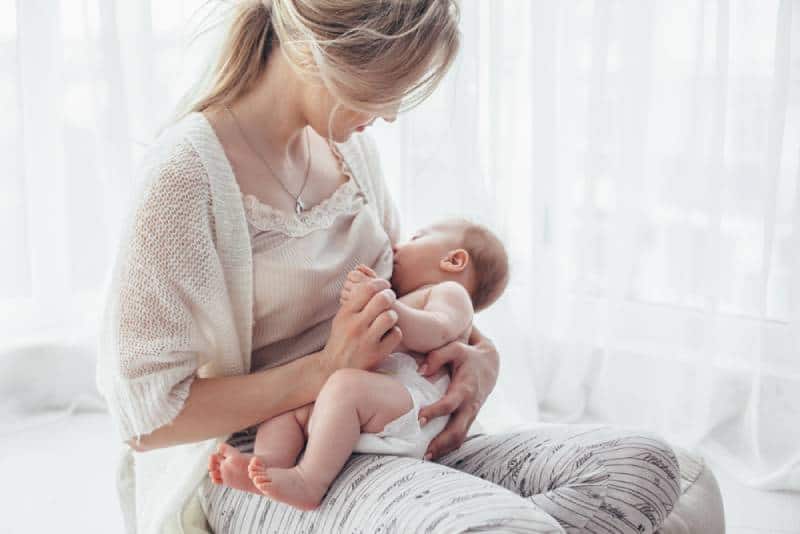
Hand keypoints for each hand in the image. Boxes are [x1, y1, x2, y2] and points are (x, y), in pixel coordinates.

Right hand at [324, 266, 401, 372]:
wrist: (333, 369)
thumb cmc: (341, 339)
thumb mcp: (341, 318)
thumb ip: (354, 301)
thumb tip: (370, 279)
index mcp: (345, 313)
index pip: (368, 289)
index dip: (380, 283)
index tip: (385, 285)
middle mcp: (355, 325)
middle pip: (382, 299)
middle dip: (390, 295)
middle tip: (390, 298)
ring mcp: (366, 340)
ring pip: (390, 316)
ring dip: (393, 315)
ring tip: (389, 318)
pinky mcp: (377, 354)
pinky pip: (396, 334)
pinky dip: (395, 333)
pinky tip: (389, 334)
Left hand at [416, 325, 498, 459]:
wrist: (490, 363)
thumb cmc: (468, 355)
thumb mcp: (455, 348)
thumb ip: (437, 357)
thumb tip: (421, 371)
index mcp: (465, 388)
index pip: (450, 404)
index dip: (435, 412)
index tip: (419, 419)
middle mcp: (470, 405)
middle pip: (458, 430)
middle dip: (442, 443)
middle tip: (424, 453)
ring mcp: (471, 414)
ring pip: (461, 437)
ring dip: (445, 449)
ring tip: (426, 457)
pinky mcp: (469, 418)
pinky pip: (461, 436)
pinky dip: (449, 446)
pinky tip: (435, 452)